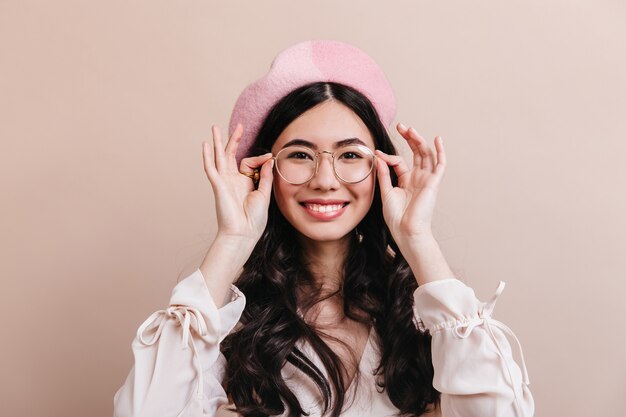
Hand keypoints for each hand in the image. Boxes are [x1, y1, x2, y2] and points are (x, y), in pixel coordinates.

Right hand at [202, 123, 273, 243]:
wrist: (244, 233)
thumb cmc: (254, 219)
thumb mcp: (264, 194)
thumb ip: (265, 176)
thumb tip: (269, 159)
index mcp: (244, 182)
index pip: (249, 162)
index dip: (260, 158)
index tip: (270, 157)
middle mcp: (233, 180)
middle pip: (231, 155)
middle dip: (234, 140)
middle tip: (238, 125)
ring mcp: (224, 182)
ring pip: (219, 158)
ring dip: (217, 142)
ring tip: (214, 127)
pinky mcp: (218, 186)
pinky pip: (211, 169)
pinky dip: (207, 157)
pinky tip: (205, 145)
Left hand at [375, 123, 446, 243]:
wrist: (406, 230)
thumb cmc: (396, 217)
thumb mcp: (386, 192)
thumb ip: (384, 174)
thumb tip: (379, 156)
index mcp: (406, 181)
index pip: (399, 161)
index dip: (388, 156)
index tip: (377, 154)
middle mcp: (418, 178)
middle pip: (415, 153)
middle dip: (409, 139)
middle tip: (400, 126)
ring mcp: (426, 180)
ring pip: (426, 155)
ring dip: (419, 141)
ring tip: (410, 129)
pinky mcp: (434, 183)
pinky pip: (440, 165)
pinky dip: (441, 152)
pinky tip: (438, 139)